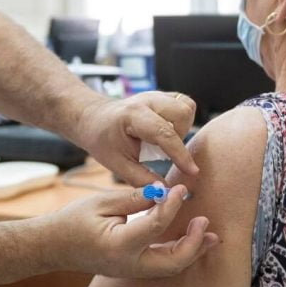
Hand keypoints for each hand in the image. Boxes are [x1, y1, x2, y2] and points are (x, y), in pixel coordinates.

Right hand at [46, 185, 218, 277]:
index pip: (156, 225)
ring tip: (211, 235)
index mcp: (118, 244)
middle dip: (194, 243)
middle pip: (173, 262)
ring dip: (193, 251)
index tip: (180, 187)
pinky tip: (191, 239)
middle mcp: (128, 264)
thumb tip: (163, 192)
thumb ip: (134, 198)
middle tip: (205, 220)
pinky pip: (162, 265)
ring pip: (171, 267)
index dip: (172, 204)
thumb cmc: (73, 221)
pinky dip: (180, 253)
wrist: (53, 247)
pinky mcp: (132, 270)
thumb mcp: (101, 202)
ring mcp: (130, 271)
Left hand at [75, 92, 199, 185]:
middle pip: (183, 112)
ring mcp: (155, 95)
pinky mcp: (162, 96)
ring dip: (182, 127)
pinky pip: (183, 105)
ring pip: (186, 106)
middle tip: (163, 150)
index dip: (180, 154)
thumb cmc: (103, 140)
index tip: (191, 171)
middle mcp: (147, 100)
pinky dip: (181, 121)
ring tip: (163, 141)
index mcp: (133, 115)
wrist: (94, 119)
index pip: (164, 133)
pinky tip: (166, 132)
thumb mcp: (117, 164)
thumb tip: (167, 191)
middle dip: (181, 135)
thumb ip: (142, 179)